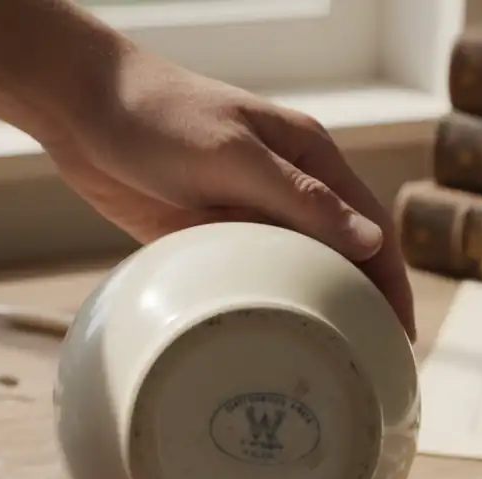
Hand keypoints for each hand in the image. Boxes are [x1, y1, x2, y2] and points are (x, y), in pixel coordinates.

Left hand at [45, 49, 416, 339]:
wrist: (81, 108)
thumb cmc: (159, 115)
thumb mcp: (233, 156)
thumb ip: (299, 198)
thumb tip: (369, 240)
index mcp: (309, 157)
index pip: (370, 227)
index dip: (392, 283)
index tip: (401, 337)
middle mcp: (286, 187)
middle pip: (339, 256)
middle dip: (360, 306)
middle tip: (368, 366)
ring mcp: (246, 212)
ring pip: (294, 271)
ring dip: (310, 311)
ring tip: (323, 364)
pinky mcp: (206, 233)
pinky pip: (246, 276)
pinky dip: (260, 305)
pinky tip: (263, 341)